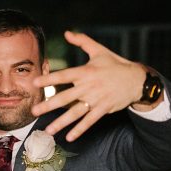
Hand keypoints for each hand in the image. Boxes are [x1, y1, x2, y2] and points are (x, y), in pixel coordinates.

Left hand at [31, 31, 147, 140]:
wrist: (137, 79)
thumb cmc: (115, 64)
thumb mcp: (100, 50)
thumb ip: (82, 41)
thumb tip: (66, 33)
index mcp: (86, 72)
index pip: (64, 76)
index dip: (50, 79)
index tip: (35, 82)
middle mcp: (89, 86)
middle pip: (66, 97)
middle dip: (49, 105)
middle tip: (34, 111)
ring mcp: (96, 99)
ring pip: (76, 113)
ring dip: (62, 123)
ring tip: (49, 131)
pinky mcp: (104, 109)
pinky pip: (90, 121)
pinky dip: (80, 129)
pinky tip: (69, 137)